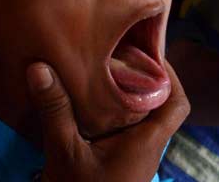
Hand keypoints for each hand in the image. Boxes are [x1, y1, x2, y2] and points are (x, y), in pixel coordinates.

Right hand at [27, 60, 189, 181]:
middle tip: (121, 54)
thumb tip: (40, 68)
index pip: (178, 104)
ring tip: (105, 70)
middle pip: (160, 105)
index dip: (171, 76)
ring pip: (141, 118)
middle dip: (144, 78)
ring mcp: (134, 158)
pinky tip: (91, 102)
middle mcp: (147, 148)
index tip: (148, 54)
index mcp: (146, 141)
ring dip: (128, 95)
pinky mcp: (120, 164)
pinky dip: (115, 112)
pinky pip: (125, 130)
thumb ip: (56, 111)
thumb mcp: (64, 152)